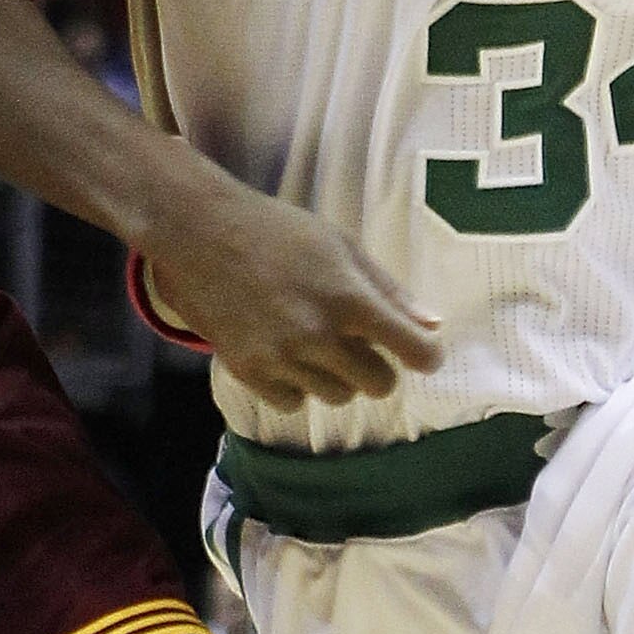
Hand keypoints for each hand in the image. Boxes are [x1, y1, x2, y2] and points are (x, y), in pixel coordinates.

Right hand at [143, 173, 442, 407]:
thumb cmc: (278, 231)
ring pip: (338, 396)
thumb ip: (389, 290)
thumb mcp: (342, 246)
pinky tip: (286, 354)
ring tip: (316, 342)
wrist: (200, 233)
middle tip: (361, 343)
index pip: (413, 350)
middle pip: (378, 385)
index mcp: (350, 298)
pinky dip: (297, 386)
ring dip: (337, 376)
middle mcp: (319, 334)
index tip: (423, 354)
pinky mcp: (247, 372)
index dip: (426, 356)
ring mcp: (281, 357)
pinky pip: (294, 403)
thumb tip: (433, 325)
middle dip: (379, 368)